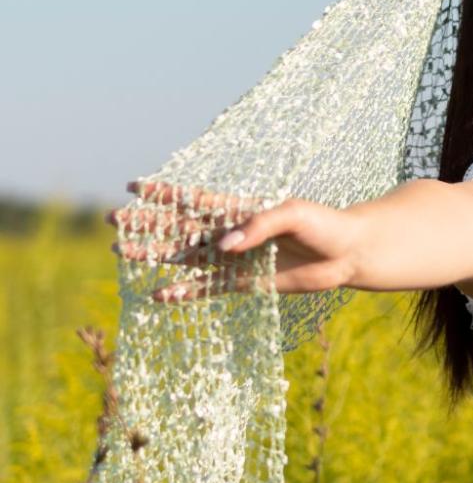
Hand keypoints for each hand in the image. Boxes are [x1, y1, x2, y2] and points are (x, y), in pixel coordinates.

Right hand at [109, 179, 363, 302]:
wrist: (349, 253)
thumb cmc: (324, 225)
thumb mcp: (293, 214)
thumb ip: (258, 226)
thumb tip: (223, 247)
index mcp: (242, 210)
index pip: (196, 199)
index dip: (166, 193)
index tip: (134, 186)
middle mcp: (235, 233)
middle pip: (182, 228)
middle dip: (149, 224)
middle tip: (114, 221)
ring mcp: (238, 259)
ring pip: (188, 258)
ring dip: (157, 256)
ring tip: (122, 253)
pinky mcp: (248, 283)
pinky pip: (210, 288)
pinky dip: (185, 292)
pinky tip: (161, 295)